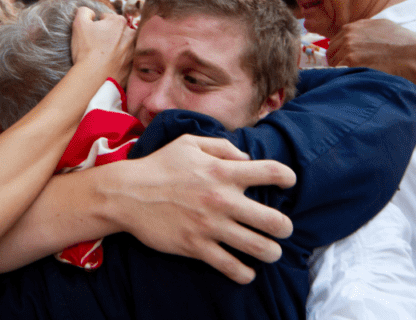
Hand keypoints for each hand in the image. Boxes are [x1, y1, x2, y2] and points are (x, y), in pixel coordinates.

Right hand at [70, 6, 134, 83]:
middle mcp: (131, 35)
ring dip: (114, 49)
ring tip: (101, 58)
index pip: (106, 18)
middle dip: (108, 36)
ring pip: (122, 46)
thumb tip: (90, 13)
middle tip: (96, 46)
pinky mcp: (132, 67)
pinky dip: (117, 63)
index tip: (92, 35)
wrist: (93, 77)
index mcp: (119, 22)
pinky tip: (106, 66)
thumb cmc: (86, 49)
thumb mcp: (79, 23)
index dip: (96, 25)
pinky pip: (124, 61)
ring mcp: (133, 52)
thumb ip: (84, 11)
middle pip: (116, 32)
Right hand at [113, 135, 295, 282]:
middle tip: (282, 228)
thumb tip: (247, 159)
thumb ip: (223, 147)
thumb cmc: (159, 166)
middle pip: (275, 221)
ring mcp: (211, 226)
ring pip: (260, 248)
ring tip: (270, 251)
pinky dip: (244, 273)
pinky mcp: (196, 247)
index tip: (288, 183)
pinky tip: (246, 270)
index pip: (272, 172)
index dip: (288, 177)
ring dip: (271, 252)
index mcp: (223, 171)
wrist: (127, 194)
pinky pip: (231, 267)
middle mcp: (222, 200)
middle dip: (285, 227)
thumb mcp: (189, 143)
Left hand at [327, 19, 415, 89]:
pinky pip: (339, 72)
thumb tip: (353, 37)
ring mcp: (348, 49)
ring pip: (334, 63)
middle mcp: (348, 35)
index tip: (344, 60)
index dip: (339, 52)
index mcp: (354, 27)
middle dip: (337, 61)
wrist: (414, 55)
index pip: (336, 41)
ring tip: (355, 76)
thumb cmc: (403, 43)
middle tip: (348, 72)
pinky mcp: (351, 63)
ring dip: (341, 71)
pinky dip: (344, 77)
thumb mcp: (382, 26)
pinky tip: (355, 80)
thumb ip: (364, 30)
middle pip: (332, 52)